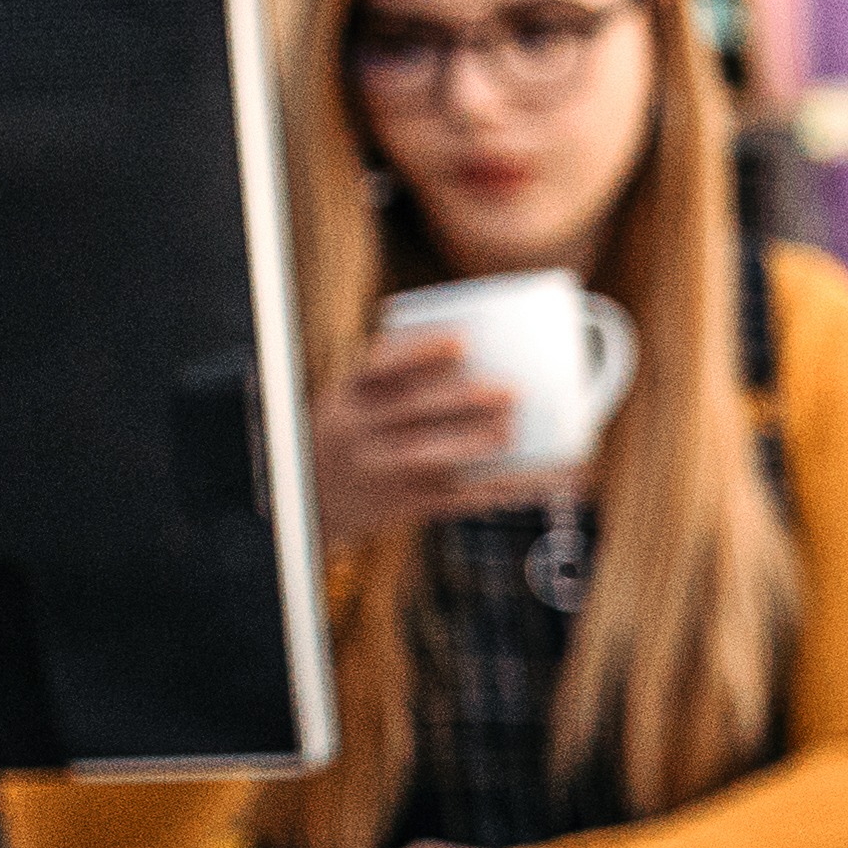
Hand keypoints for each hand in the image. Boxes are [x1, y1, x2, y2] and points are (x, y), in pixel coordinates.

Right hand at [314, 329, 575, 537]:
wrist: (305, 504)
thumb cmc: (346, 437)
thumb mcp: (348, 403)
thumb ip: (392, 380)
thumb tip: (474, 350)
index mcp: (347, 396)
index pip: (380, 367)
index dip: (421, 352)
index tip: (462, 342)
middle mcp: (359, 432)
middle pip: (414, 412)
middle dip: (464, 401)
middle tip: (511, 390)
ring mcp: (381, 472)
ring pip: (434, 458)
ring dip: (479, 445)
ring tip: (512, 431)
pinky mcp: (407, 505)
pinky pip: (462, 497)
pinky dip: (506, 489)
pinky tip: (542, 480)